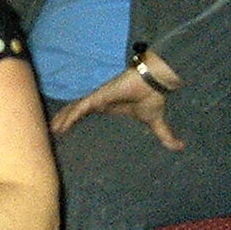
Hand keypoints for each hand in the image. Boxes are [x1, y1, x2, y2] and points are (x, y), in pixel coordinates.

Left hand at [50, 65, 183, 150]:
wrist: (155, 82)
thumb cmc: (153, 96)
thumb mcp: (156, 121)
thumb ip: (164, 135)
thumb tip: (180, 146)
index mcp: (108, 106)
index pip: (86, 113)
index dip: (75, 120)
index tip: (66, 130)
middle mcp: (100, 101)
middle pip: (76, 111)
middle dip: (63, 120)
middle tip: (51, 131)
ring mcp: (98, 98)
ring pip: (74, 109)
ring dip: (62, 119)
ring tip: (50, 130)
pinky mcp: (99, 96)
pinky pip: (81, 107)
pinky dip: (69, 116)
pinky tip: (60, 125)